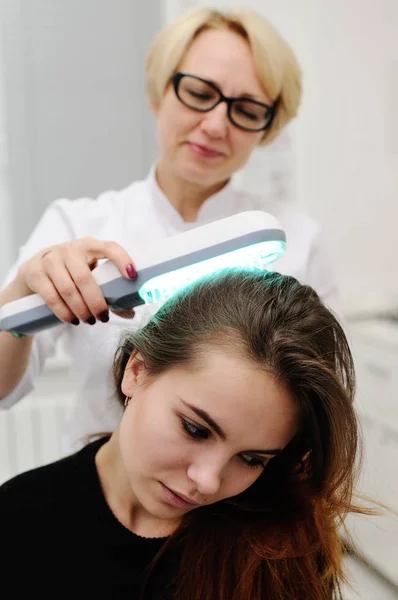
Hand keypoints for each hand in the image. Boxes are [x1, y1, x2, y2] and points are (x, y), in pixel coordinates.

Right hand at [14, 237, 136, 324]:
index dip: (122, 260)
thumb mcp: (89, 273)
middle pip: (85, 278)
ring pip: (68, 290)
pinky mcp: (35, 273)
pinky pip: (52, 297)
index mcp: (89, 246)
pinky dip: (64, 313)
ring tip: (89, 321)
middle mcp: (69, 249)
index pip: (109, 248)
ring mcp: (50, 260)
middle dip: (96, 303)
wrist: (35, 269)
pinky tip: (72, 320)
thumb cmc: (71, 272)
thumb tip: (129, 312)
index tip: (132, 277)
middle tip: (103, 318)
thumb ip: (108, 290)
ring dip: (81, 310)